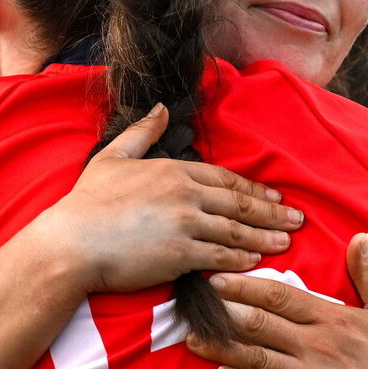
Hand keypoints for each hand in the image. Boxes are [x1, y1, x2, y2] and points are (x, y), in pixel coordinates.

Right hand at [34, 104, 303, 293]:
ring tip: (286, 241)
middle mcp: (185, 194)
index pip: (225, 178)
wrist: (70, 244)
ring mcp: (185, 224)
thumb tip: (160, 108)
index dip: (253, 188)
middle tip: (297, 219)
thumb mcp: (112, 158)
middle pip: (239, 203)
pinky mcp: (181, 254)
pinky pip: (221, 255)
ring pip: (237, 230)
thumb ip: (141, 133)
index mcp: (172, 169)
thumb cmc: (86, 204)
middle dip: (272, 212)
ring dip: (265, 236)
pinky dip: (242, 258)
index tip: (274, 196)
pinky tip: (257, 260)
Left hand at [186, 233, 367, 368]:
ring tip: (192, 338)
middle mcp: (318, 345)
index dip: (244, 286)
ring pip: (256, 357)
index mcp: (334, 319)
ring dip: (221, 347)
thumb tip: (360, 237)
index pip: (279, 296)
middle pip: (259, 323)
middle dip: (222, 312)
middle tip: (193, 303)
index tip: (217, 278)